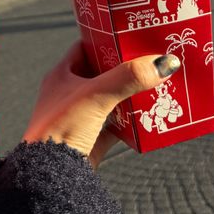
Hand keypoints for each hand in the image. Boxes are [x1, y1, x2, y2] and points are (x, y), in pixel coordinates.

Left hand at [23, 42, 180, 167]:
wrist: (49, 177)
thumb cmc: (61, 128)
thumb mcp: (95, 95)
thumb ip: (128, 78)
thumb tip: (163, 63)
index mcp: (62, 75)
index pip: (87, 47)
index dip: (109, 41)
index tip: (133, 36)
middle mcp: (69, 94)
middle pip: (103, 74)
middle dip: (127, 70)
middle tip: (153, 62)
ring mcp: (80, 118)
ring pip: (112, 100)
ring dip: (132, 95)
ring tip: (158, 86)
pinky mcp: (90, 140)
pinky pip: (116, 126)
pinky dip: (132, 122)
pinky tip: (151, 118)